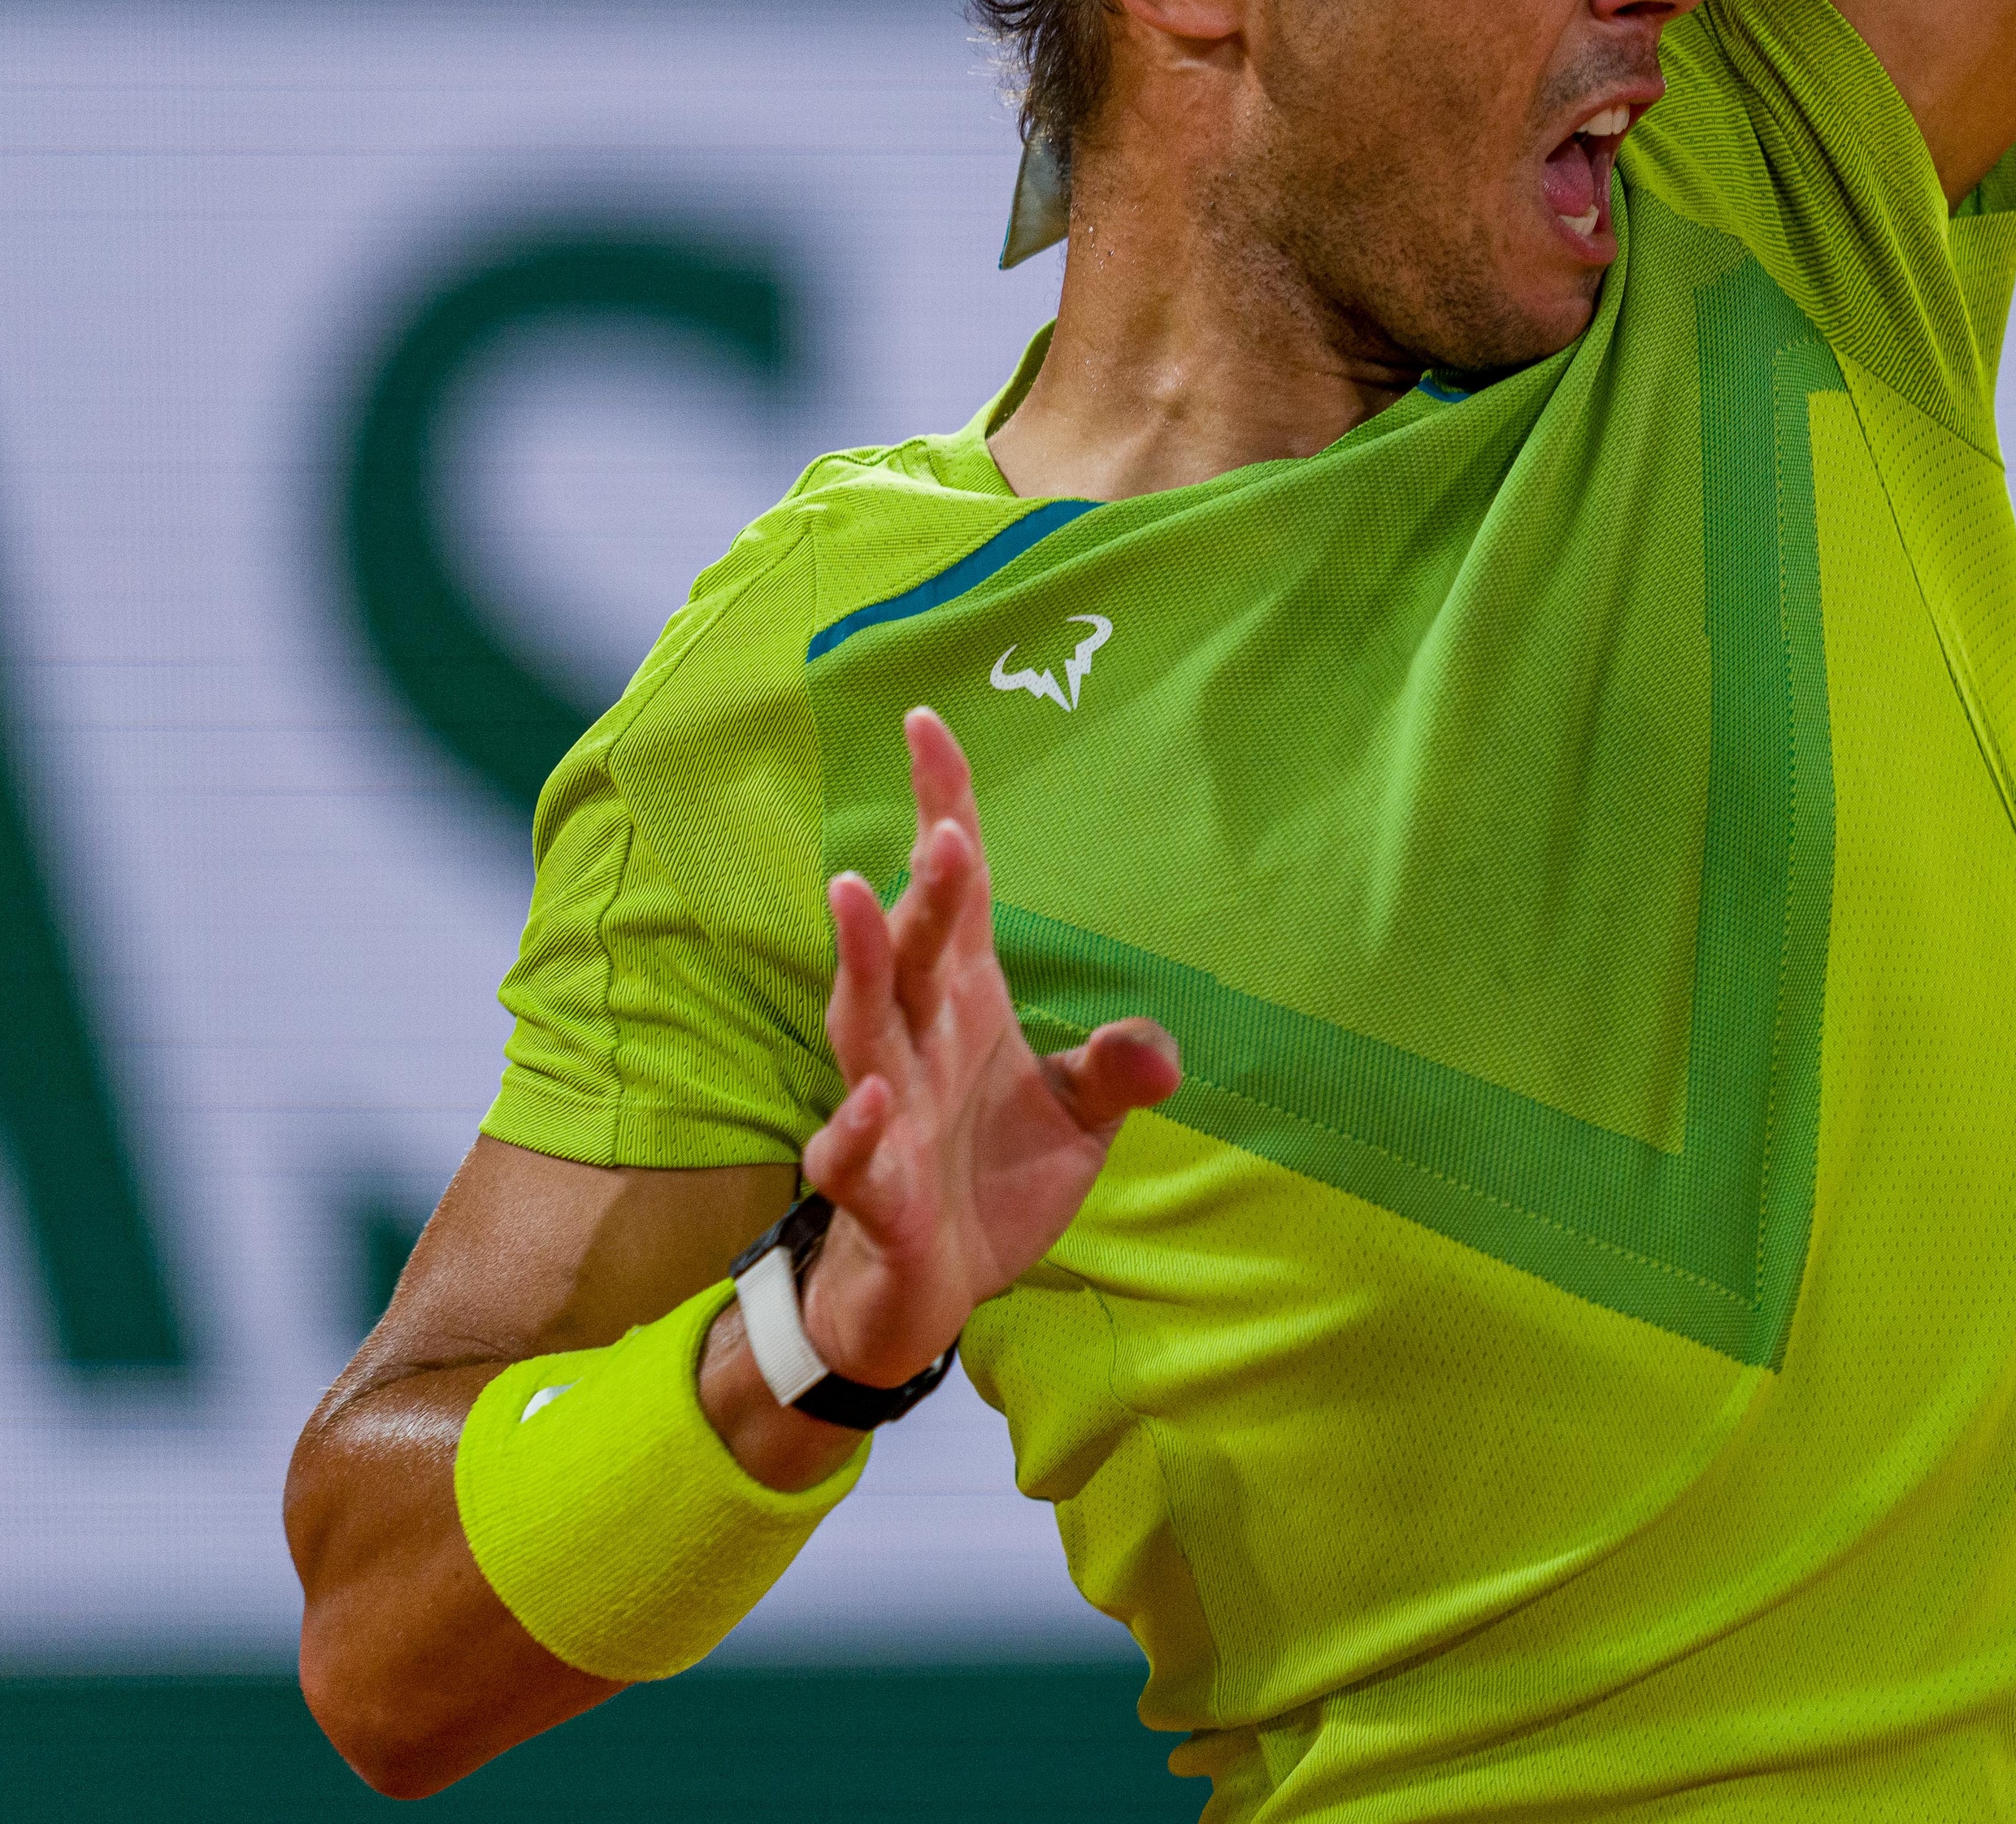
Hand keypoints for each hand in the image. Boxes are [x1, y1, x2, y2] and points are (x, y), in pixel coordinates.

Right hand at [789, 707, 1180, 1387]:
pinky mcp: (876, 1196)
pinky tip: (871, 1099)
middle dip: (923, 890)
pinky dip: (857, 1130)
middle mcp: (915, 1042)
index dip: (943, 807)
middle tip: (939, 831)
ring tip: (854, 895)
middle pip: (914, 947)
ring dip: (860, 962)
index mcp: (963, 1004)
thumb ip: (1114, 1070)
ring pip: (862, 1025)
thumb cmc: (988, 1179)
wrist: (925, 1294)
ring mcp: (887, 1115)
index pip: (955, 893)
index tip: (927, 721)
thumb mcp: (1075, 1119)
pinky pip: (855, 1158)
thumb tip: (1160, 1047)